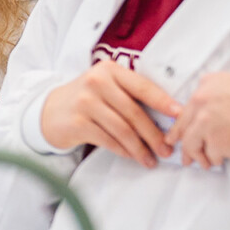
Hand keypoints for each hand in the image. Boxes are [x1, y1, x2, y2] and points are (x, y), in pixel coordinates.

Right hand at [40, 60, 181, 166]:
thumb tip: (168, 115)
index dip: (163, 102)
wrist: (49, 112)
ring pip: (123, 129)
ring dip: (140, 148)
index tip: (180, 115)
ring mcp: (85, 102)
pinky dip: (123, 150)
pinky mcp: (77, 123)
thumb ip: (130, 93)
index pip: (142, 87)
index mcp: (110, 70)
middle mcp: (96, 82)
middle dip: (154, 134)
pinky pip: (108, 140)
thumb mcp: (106, 86)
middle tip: (167, 149)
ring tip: (151, 159)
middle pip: (134, 112)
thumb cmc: (86, 100)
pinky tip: (131, 156)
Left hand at [165, 73, 229, 168]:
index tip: (177, 133)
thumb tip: (204, 111)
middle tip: (183, 154)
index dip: (183, 124)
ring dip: (196, 156)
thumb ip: (216, 93)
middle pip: (183, 126)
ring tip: (202, 163)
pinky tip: (218, 161)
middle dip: (182, 142)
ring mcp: (206, 121)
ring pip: (191, 144)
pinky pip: (209, 155)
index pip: (187, 108)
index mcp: (208, 83)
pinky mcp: (216, 141)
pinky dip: (214, 160)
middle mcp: (202, 100)